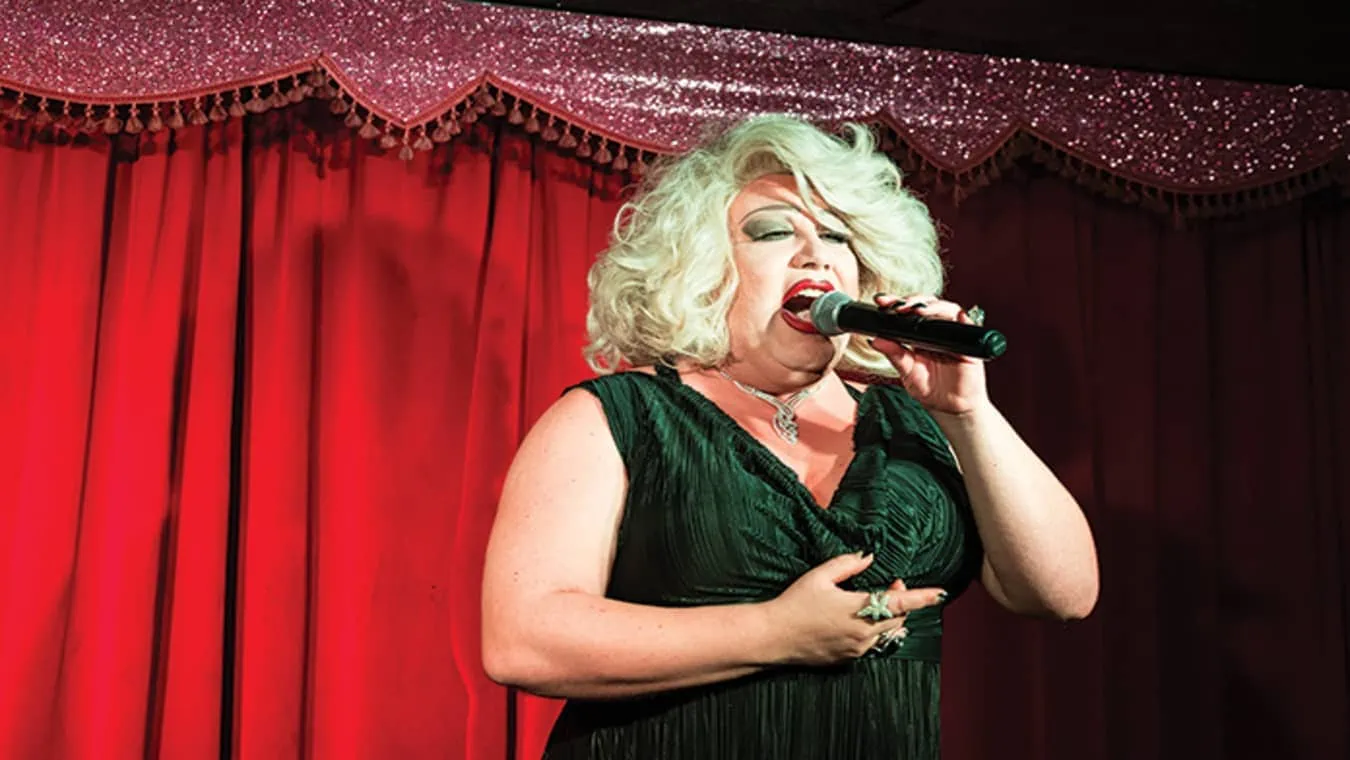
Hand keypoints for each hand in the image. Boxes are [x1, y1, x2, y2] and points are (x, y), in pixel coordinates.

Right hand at [759, 552, 945, 665]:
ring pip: (888, 633)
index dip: (923, 597)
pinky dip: (876, 631)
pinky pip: (873, 645)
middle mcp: (863, 633)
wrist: (774, 637)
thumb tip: (868, 556)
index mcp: (859, 609)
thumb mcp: (819, 576)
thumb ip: (847, 564)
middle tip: (893, 584)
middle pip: (899, 618)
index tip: (940, 593)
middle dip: (903, 601)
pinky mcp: (848, 659)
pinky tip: (861, 620)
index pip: (900, 602)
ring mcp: (857, 649)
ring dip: (890, 617)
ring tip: (878, 601)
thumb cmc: (794, 604)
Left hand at [870, 293, 989, 415]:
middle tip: (897, 306)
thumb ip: (894, 355)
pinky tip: (956, 317)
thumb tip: (875, 340)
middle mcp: (936, 330)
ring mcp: (953, 334)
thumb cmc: (931, 389)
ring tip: (918, 311)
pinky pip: (968, 325)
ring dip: (932, 307)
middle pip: (926, 304)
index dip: (895, 302)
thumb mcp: (907, 372)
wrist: (951, 408)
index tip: (881, 302)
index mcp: (918, 334)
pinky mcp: (968, 343)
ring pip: (946, 309)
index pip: (907, 311)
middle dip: (911, 301)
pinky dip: (962, 319)